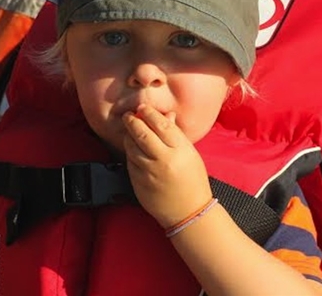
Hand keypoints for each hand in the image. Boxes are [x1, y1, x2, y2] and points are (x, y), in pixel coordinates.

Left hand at [121, 104, 212, 227]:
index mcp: (181, 151)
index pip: (161, 125)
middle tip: (129, 116)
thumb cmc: (192, 181)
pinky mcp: (139, 182)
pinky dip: (130, 153)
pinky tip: (134, 150)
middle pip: (142, 133)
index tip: (142, 108)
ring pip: (132, 147)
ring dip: (129, 136)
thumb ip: (176, 134)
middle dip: (132, 121)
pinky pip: (129, 162)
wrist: (189, 213)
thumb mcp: (190, 155)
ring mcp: (150, 172)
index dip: (149, 113)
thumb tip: (166, 115)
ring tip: (131, 132)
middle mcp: (164, 160)